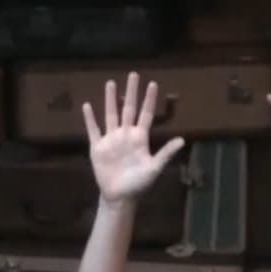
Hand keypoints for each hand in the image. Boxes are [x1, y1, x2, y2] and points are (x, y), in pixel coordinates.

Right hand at [83, 73, 186, 203]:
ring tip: (110, 82)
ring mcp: (111, 140)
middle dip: (131, 92)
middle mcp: (126, 135)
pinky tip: (87, 106)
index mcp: (140, 138)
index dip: (149, 100)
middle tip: (134, 74)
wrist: (120, 196)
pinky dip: (90, 119)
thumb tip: (182, 140)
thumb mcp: (154, 168)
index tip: (153, 84)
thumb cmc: (139, 184)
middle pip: (128, 108)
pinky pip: (93, 130)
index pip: (146, 114)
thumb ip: (166, 153)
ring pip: (111, 114)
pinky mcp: (98, 148)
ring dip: (110, 99)